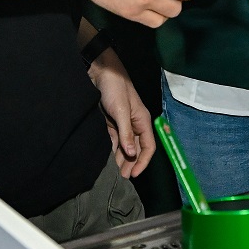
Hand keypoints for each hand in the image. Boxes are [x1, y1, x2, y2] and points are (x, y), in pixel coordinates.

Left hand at [88, 49, 154, 177]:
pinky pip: (115, 139)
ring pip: (126, 146)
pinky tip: (109, 158)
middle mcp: (135, 124)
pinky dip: (113, 149)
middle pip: (137, 148)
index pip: (148, 146)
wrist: (100, 72)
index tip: (134, 174)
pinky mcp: (112, 121)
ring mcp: (123, 123)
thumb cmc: (115, 88)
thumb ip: (126, 132)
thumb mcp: (121, 111)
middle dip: (132, 163)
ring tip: (116, 172)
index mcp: (142, 120)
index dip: (143, 161)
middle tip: (123, 177)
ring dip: (122, 158)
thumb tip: (132, 153)